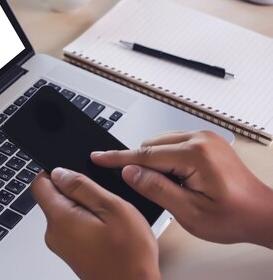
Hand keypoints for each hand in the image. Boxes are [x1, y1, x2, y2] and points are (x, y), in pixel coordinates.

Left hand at [31, 168, 160, 279]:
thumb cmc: (129, 256)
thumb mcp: (112, 208)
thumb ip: (82, 186)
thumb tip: (59, 172)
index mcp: (60, 218)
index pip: (39, 184)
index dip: (56, 172)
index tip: (76, 174)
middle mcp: (54, 233)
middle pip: (53, 197)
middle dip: (75, 192)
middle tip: (102, 200)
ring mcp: (61, 245)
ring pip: (65, 212)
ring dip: (84, 208)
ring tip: (108, 218)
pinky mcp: (71, 252)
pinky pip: (72, 227)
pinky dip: (87, 222)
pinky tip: (106, 230)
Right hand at [92, 130, 272, 247]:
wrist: (260, 214)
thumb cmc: (234, 216)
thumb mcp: (188, 212)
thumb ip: (155, 188)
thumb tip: (130, 172)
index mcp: (195, 154)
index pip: (144, 154)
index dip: (117, 158)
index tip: (98, 157)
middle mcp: (200, 139)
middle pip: (151, 147)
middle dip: (144, 167)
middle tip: (158, 192)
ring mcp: (204, 138)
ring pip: (160, 144)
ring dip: (158, 164)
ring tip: (177, 189)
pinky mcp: (206, 141)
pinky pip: (173, 144)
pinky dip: (168, 160)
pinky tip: (181, 179)